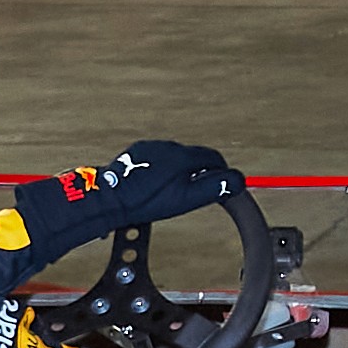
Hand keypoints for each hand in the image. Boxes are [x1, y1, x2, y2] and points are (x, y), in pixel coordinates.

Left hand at [84, 141, 245, 221]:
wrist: (109, 198)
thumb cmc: (146, 202)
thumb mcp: (185, 199)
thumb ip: (213, 188)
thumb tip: (238, 180)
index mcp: (183, 157)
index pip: (214, 158)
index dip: (220, 173)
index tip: (218, 185)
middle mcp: (168, 146)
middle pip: (194, 156)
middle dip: (197, 173)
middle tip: (191, 194)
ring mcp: (151, 147)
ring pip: (175, 157)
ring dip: (178, 171)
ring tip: (168, 192)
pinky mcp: (136, 152)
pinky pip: (157, 157)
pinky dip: (160, 169)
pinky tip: (153, 186)